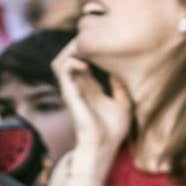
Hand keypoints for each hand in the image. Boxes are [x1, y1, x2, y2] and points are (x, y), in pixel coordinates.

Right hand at [51, 43, 132, 157]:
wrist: (103, 146)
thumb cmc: (113, 130)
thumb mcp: (123, 104)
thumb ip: (120, 87)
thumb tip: (120, 71)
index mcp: (91, 87)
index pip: (86, 61)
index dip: (92, 50)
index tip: (106, 42)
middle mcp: (79, 85)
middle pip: (71, 57)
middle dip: (80, 45)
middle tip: (94, 39)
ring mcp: (72, 88)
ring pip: (61, 60)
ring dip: (72, 50)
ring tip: (86, 48)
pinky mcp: (68, 92)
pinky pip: (62, 70)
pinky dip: (71, 62)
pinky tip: (85, 64)